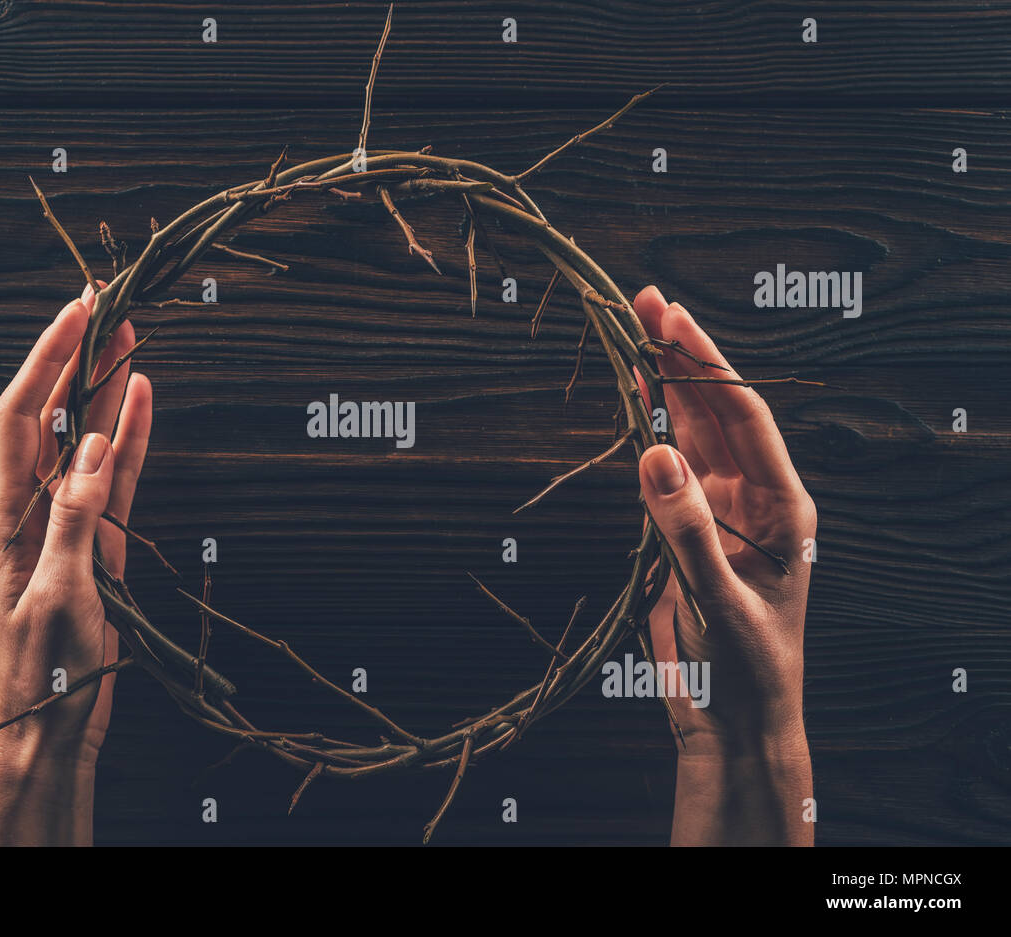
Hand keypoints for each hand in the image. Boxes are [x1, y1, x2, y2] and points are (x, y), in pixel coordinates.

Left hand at [0, 284, 152, 844]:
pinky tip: (142, 402)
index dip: (45, 359)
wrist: (50, 724)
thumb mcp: (58, 595)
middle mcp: (33, 507)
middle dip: (76, 359)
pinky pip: (116, 479)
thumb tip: (93, 448)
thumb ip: (76, 520)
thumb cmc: (43, 671)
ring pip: (87, 439)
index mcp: (7, 514)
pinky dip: (129, 439)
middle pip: (52, 415)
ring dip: (106, 389)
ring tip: (132, 339)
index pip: (22, 416)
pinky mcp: (99, 542)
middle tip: (108, 309)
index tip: (77, 313)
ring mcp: (69, 521)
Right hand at [631, 285, 815, 844]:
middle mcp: (754, 499)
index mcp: (783, 508)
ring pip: (691, 432)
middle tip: (646, 302)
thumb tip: (654, 452)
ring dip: (665, 384)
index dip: (706, 364)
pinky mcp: (686, 531)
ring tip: (638, 331)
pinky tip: (638, 397)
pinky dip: (650, 429)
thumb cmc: (746, 668)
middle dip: (683, 356)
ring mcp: (718, 512)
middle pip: (716, 411)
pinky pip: (667, 470)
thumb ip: (686, 528)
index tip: (671, 319)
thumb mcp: (720, 600)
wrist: (732, 719)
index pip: (744, 417)